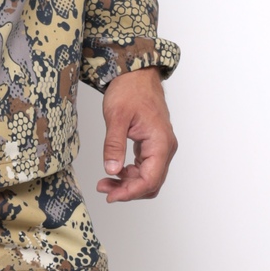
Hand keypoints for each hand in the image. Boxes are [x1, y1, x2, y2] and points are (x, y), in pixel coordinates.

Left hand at [97, 69, 177, 203]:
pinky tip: (114, 171)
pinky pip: (145, 168)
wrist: (136, 74)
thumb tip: (112, 170)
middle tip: (104, 188)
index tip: (111, 196)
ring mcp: (160, 147)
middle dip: (128, 191)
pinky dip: (130, 174)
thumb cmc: (130, 89)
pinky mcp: (153, 145)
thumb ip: (114, 145)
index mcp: (160, 142)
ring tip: (105, 182)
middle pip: (151, 183)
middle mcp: (165, 148)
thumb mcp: (116, 117)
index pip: (150, 180)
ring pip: (148, 178)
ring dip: (128, 184)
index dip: (130, 192)